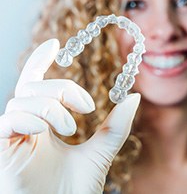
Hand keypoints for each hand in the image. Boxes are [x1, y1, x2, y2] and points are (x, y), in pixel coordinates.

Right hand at [0, 39, 139, 193]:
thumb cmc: (75, 192)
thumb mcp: (101, 152)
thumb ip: (116, 127)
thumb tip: (134, 97)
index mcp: (44, 124)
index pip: (36, 84)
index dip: (40, 61)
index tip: (54, 44)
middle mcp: (26, 126)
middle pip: (33, 86)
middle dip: (62, 88)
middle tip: (87, 106)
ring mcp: (12, 136)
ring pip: (23, 98)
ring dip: (52, 107)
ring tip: (72, 128)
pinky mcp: (1, 148)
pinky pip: (9, 118)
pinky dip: (31, 118)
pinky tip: (48, 131)